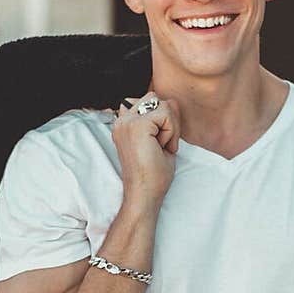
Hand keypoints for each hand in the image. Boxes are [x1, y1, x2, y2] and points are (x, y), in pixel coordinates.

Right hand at [112, 94, 180, 208]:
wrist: (145, 193)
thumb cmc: (153, 173)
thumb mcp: (160, 139)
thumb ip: (164, 118)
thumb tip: (172, 100)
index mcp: (124, 123)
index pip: (150, 102)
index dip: (162, 121)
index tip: (157, 145)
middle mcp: (122, 120)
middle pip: (155, 99)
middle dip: (167, 120)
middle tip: (161, 145)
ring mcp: (127, 122)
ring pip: (163, 105)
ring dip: (170, 127)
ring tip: (160, 147)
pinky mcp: (137, 125)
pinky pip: (166, 114)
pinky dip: (171, 132)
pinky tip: (162, 148)